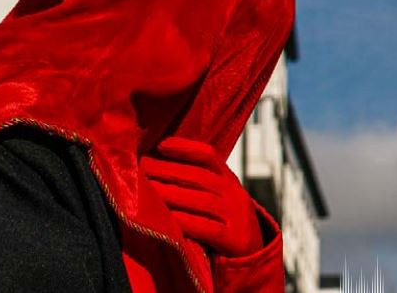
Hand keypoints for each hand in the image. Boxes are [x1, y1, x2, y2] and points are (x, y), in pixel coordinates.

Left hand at [140, 137, 263, 256]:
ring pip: (202, 201)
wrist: (254, 251)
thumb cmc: (224, 221)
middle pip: (199, 176)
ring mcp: (236, 216)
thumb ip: (198, 182)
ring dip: (172, 194)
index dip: (185, 147)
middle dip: (168, 170)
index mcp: (229, 179)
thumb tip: (158, 163)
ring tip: (149, 189)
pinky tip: (168, 218)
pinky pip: (207, 228)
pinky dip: (186, 222)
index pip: (208, 155)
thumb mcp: (219, 196)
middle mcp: (234, 194)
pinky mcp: (234, 239)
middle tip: (143, 167)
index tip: (160, 145)